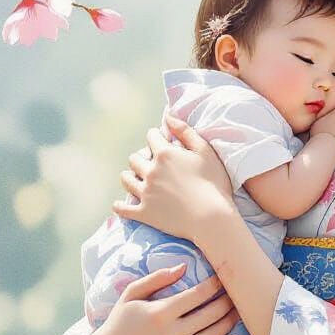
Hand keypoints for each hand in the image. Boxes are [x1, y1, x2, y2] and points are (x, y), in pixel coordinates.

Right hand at [81, 264, 240, 334]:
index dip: (215, 284)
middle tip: (236, 292)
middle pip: (212, 313)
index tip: (222, 277)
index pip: (199, 294)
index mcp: (161, 312)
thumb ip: (156, 278)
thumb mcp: (132, 294)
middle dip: (228, 300)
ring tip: (237, 310)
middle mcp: (171, 334)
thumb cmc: (121, 321)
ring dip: (230, 321)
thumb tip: (184, 267)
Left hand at [112, 114, 234, 243]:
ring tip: (138, 179)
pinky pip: (122, 208)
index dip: (157, 137)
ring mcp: (145, 193)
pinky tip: (120, 205)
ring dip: (130, 176)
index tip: (163, 142)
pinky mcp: (144, 213)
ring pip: (126, 178)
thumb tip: (169, 116)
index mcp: (165, 154)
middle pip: (134, 157)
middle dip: (142, 157)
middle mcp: (151, 171)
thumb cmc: (214, 184)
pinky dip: (120, 206)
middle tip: (152, 163)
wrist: (212, 218)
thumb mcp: (205, 151)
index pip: (151, 136)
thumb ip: (186, 131)